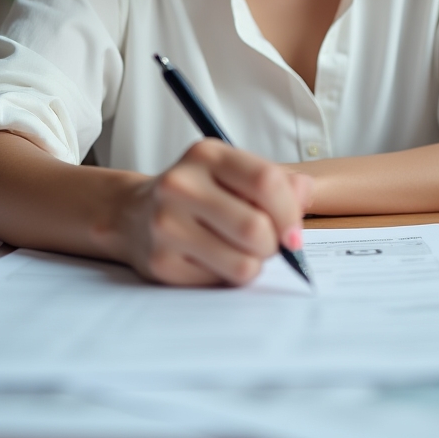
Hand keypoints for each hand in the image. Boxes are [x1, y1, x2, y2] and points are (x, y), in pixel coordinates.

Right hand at [121, 139, 312, 285]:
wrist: (133, 214)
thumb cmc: (198, 193)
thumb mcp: (232, 173)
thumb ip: (276, 182)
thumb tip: (304, 194)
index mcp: (207, 155)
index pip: (266, 182)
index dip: (290, 212)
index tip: (294, 232)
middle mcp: (181, 185)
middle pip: (256, 228)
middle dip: (273, 245)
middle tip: (266, 243)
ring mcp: (166, 224)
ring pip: (243, 263)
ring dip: (254, 264)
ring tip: (240, 251)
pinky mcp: (161, 262)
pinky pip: (220, 282)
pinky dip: (227, 276)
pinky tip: (213, 259)